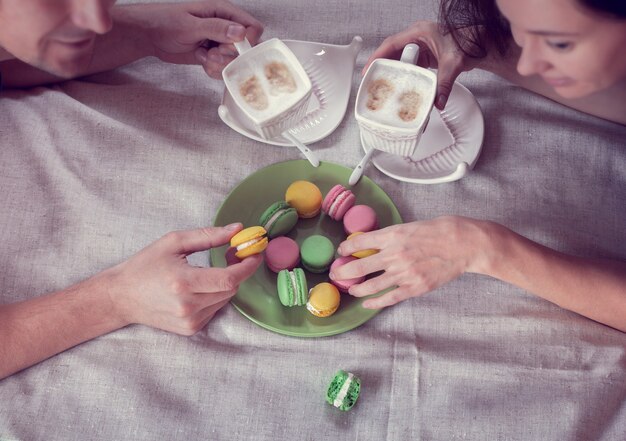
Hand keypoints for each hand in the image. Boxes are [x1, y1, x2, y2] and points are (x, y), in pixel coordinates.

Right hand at [104, 224, 261, 334]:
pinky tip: (199, 288)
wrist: (121, 297)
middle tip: (232, 255)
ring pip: (225, 299)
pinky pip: (215, 309)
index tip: (254, 252)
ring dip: (225, 284)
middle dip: (237, 271)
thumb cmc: (145, 266)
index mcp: (183, 282)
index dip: (247, 266)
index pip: (229, 278)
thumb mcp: (173, 242)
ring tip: (209, 271)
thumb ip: (208, 235)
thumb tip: (237, 229)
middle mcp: (188, 306)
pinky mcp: (190, 329)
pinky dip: (214, 296)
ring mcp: (190, 321)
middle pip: (231, 289)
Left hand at [131, 1, 262, 78]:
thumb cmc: (165, 22)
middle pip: (246, 48)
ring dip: (221, 64)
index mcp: (223, 12)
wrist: (149, 35)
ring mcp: (220, 42)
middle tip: (212, 54)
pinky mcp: (214, 55)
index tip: (230, 47)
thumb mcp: (190, 25)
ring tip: (204, 57)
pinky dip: (215, 70)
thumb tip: (241, 32)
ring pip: (235, 60)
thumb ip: (216, 28)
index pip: (252, 28)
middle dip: (230, 56)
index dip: (247, 41)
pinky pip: (225, 68)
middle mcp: (225, 26)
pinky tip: (202, 61)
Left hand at [330, 216, 487, 308]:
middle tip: (335, 273)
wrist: (464, 244)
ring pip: (370, 285)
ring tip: (350, 288)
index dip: (346, 248)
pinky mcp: (414, 287)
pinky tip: (366, 303)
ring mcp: (403, 273)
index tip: (341, 251)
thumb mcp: (410, 226)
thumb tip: (375, 242)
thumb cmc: (441, 230)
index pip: (360, 242)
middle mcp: (394, 255)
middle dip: (343, 271)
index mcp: (393, 236)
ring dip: (356, 288)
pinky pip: (389, 298)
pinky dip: (375, 302)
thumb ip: (392, 236)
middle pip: (358, 266)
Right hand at [364, 21, 480, 109]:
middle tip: (371, 80)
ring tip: (381, 84)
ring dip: (391, 70)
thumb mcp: (454, 64)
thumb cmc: (469, 43)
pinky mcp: (424, 55)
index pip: (392, 43)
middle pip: (392, 51)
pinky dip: (403, 73)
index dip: (378, 55)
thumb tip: (437, 102)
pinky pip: (408, 63)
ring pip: (399, 58)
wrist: (480, 44)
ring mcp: (420, 45)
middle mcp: (417, 37)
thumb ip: (445, 84)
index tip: (369, 68)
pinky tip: (399, 84)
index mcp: (420, 32)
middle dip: (381, 65)